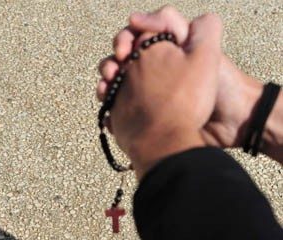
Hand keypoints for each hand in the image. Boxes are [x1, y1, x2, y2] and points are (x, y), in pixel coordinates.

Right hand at [99, 5, 262, 148]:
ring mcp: (145, 92)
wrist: (220, 131)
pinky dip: (107, 102)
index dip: (130, 35)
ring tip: (107, 87)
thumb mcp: (209, 53)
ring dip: (107, 78)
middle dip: (114, 57)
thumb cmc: (218, 91)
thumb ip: (193, 28)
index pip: (140, 34)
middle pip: (124, 55)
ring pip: (116, 78)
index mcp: (170, 51)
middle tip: (116, 67)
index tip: (126, 47)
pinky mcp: (139, 113)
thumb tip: (158, 20)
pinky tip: (108, 105)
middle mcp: (156, 69)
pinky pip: (115, 103)